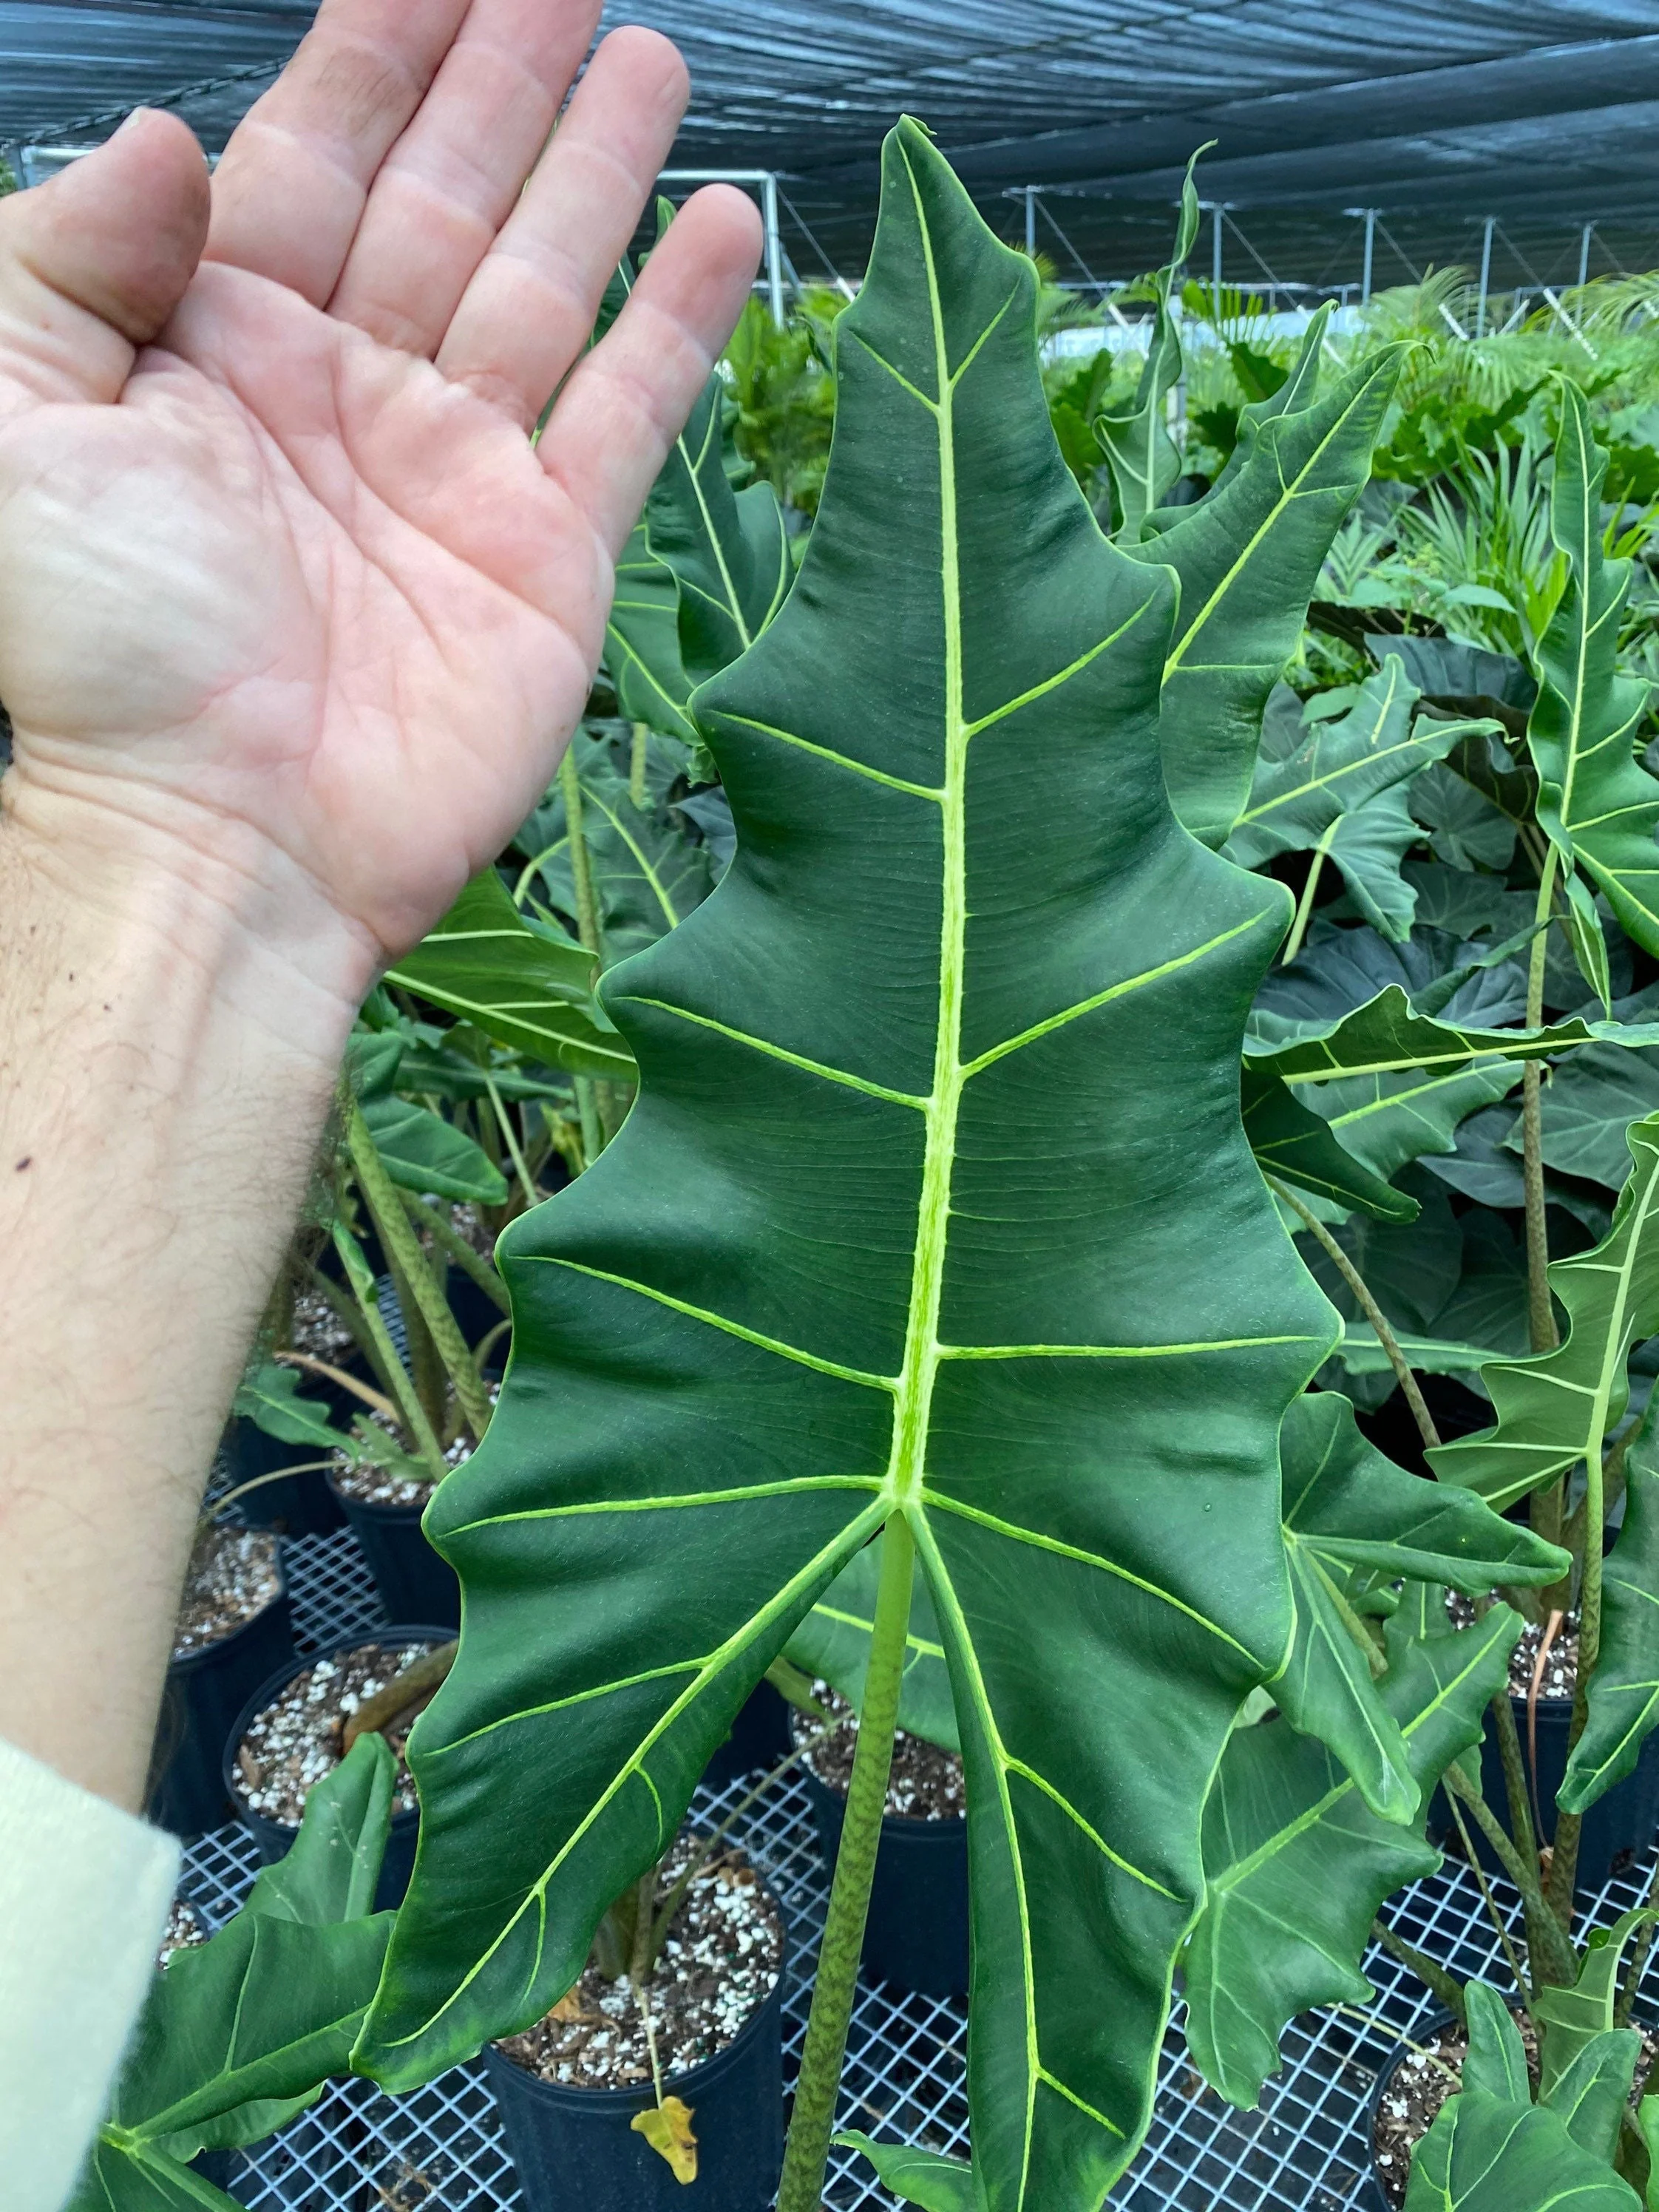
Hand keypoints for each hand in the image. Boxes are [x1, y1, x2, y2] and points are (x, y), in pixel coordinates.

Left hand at [0, 0, 759, 979]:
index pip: (312, 152)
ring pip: (544, 280)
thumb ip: (65, 259)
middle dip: (506, 80)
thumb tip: (165, 138)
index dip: (377, 48)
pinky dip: (678, 322)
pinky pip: (625, 412)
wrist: (219, 836)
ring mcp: (455, 472)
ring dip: (601, 171)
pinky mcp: (544, 556)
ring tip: (654, 59)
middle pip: (444, 193)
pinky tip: (723, 222)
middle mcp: (346, 392)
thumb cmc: (99, 652)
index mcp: (217, 344)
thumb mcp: (10, 423)